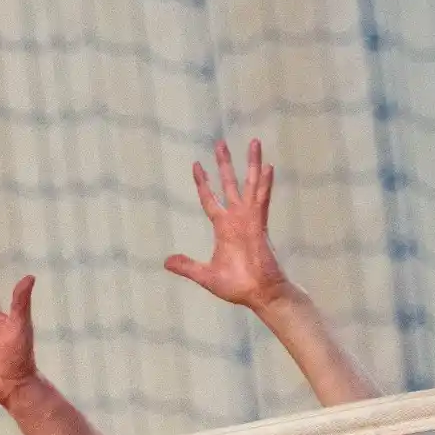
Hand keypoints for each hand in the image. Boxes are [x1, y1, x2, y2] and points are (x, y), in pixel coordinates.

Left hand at [165, 139, 289, 309]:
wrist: (259, 293)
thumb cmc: (237, 285)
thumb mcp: (206, 275)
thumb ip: (187, 266)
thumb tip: (166, 262)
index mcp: (224, 228)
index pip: (210, 199)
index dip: (203, 183)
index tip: (197, 165)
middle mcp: (237, 219)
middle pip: (229, 184)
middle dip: (225, 164)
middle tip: (220, 143)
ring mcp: (250, 219)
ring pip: (250, 184)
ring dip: (251, 164)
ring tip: (253, 141)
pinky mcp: (260, 224)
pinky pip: (262, 199)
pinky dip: (264, 183)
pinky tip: (267, 166)